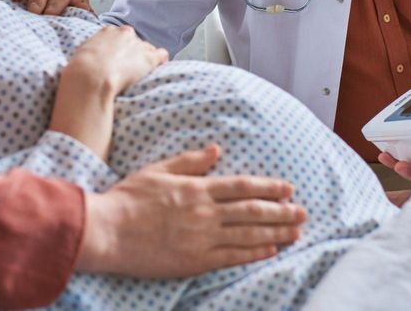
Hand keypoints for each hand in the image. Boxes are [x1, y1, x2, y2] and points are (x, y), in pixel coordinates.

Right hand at [63, 26, 167, 96]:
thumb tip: (92, 56)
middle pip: (134, 41)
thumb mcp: (83, 52)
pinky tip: (157, 68)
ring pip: (147, 49)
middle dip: (132, 52)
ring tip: (137, 74)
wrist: (91, 77)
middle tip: (125, 68)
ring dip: (144, 59)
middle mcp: (125, 34)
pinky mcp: (149, 58)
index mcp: (108, 31)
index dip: (119, 49)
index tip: (116, 59)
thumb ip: (92, 49)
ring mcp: (138, 45)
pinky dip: (161, 61)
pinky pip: (162, 55)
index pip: (119, 36)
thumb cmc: (82, 69)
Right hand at [77, 145, 305, 276]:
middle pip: (252, 211)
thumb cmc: (128, 199)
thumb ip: (190, 161)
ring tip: (296, 231)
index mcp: (196, 188)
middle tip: (303, 212)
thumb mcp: (158, 170)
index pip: (242, 186)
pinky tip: (271, 250)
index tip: (288, 188)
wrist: (108, 232)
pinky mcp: (195, 261)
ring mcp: (202, 238)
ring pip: (248, 234)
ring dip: (276, 232)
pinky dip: (254, 253)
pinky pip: (232, 257)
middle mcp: (204, 212)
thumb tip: (216, 150)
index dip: (268, 187)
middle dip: (281, 211)